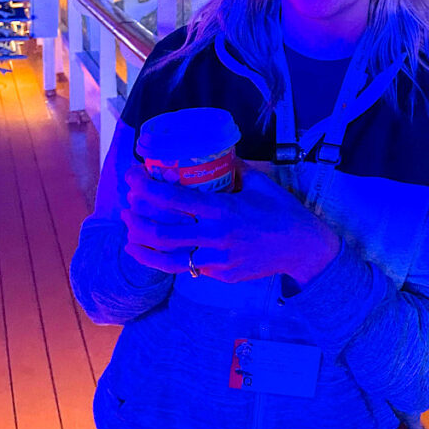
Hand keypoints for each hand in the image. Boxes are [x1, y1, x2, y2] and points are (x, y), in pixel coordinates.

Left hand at [122, 160, 339, 285]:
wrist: (303, 249)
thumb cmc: (283, 212)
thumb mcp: (261, 184)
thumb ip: (237, 169)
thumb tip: (220, 154)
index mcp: (223, 210)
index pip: (175, 199)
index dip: (148, 188)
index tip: (132, 177)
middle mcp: (216, 237)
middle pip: (163, 231)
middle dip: (137, 219)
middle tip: (125, 207)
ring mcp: (217, 260)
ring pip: (170, 257)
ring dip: (144, 245)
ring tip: (129, 234)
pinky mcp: (221, 275)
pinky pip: (191, 266)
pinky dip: (169, 259)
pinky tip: (155, 252)